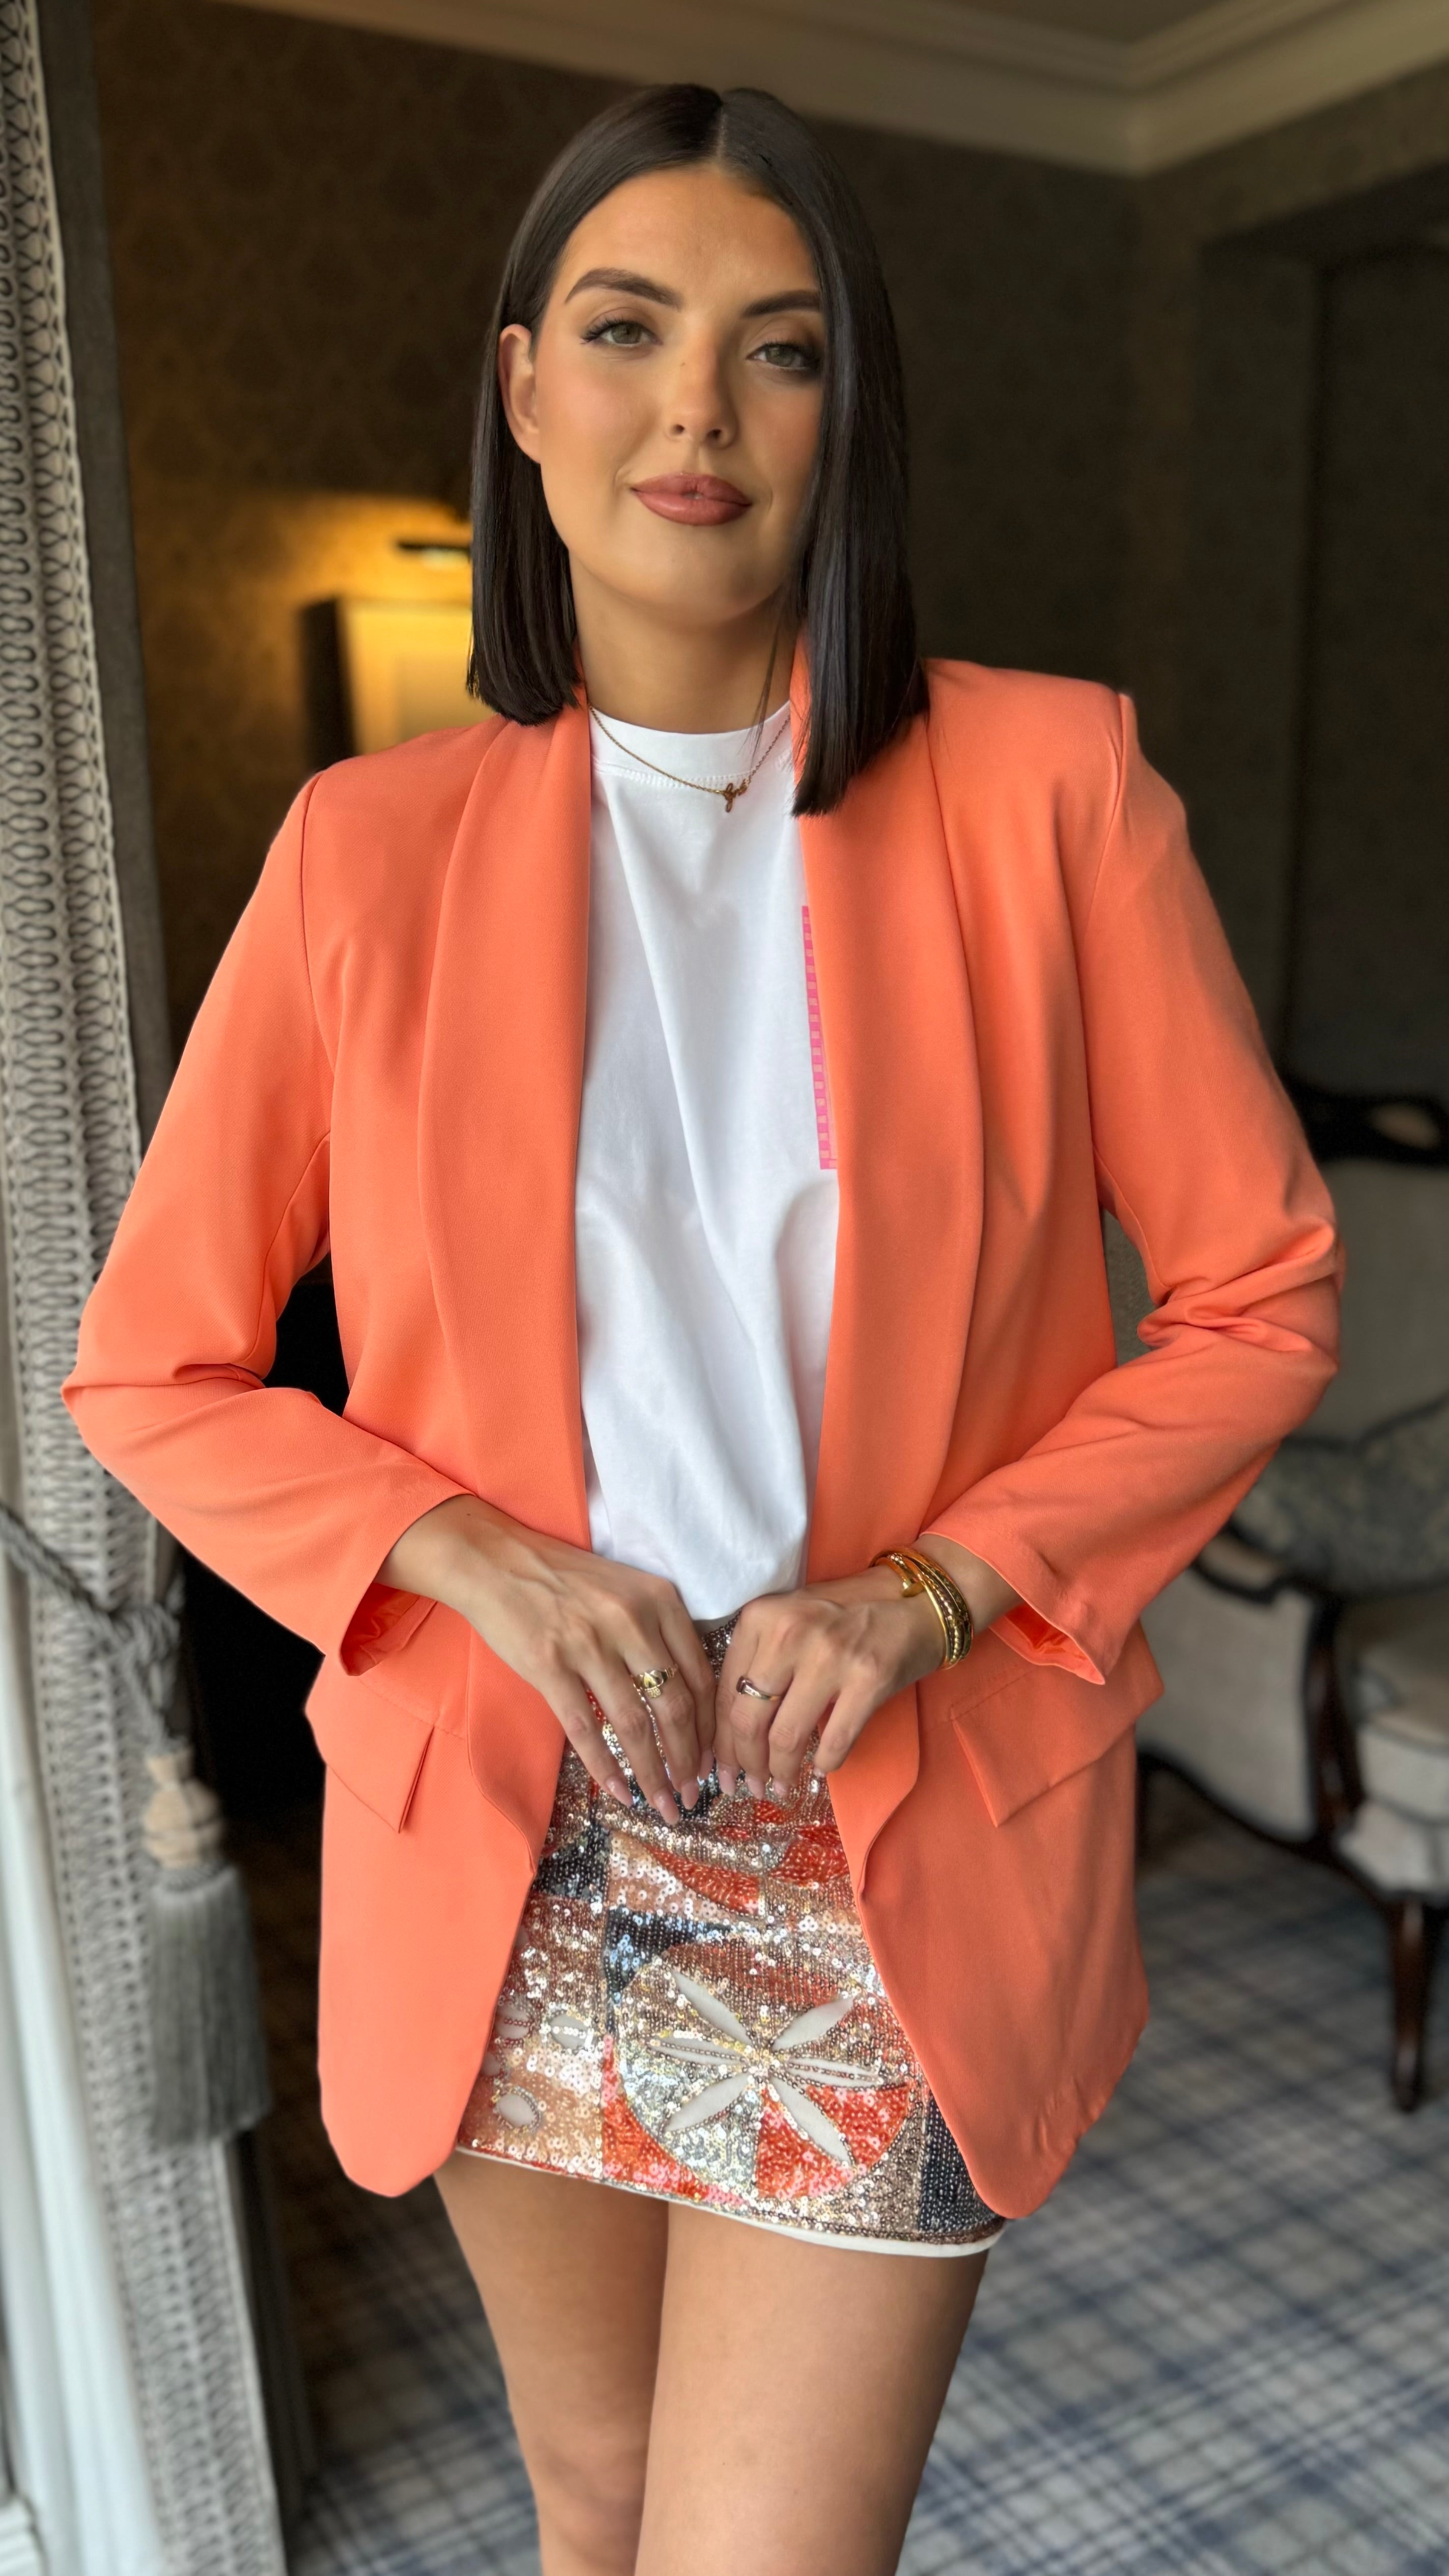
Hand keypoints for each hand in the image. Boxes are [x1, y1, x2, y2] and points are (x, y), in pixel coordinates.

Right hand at [376, 1496, 714, 1817]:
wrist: (496, 1562)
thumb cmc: (565, 1579)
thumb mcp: (627, 1589)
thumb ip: (660, 1631)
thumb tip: (689, 1699)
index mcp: (659, 1600)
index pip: (700, 1675)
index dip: (709, 1727)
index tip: (712, 1760)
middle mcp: (631, 1620)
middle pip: (675, 1705)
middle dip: (689, 1760)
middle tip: (693, 1796)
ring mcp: (589, 1643)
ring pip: (635, 1724)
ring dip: (653, 1773)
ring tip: (664, 1805)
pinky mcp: (549, 1665)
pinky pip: (585, 1728)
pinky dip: (605, 1767)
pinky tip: (618, 1792)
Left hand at [714, 1539, 1020, 1797]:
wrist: (915, 1601)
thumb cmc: (845, 1613)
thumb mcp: (789, 1620)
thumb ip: (757, 1661)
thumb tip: (729, 1732)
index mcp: (762, 1617)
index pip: (724, 1692)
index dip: (719, 1740)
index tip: (722, 1768)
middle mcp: (790, 1633)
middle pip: (748, 1719)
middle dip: (744, 1764)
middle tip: (748, 1786)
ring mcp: (830, 1656)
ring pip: (786, 1737)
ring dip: (780, 1773)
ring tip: (780, 1787)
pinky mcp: (868, 1679)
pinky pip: (833, 1742)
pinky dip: (824, 1765)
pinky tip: (820, 1770)